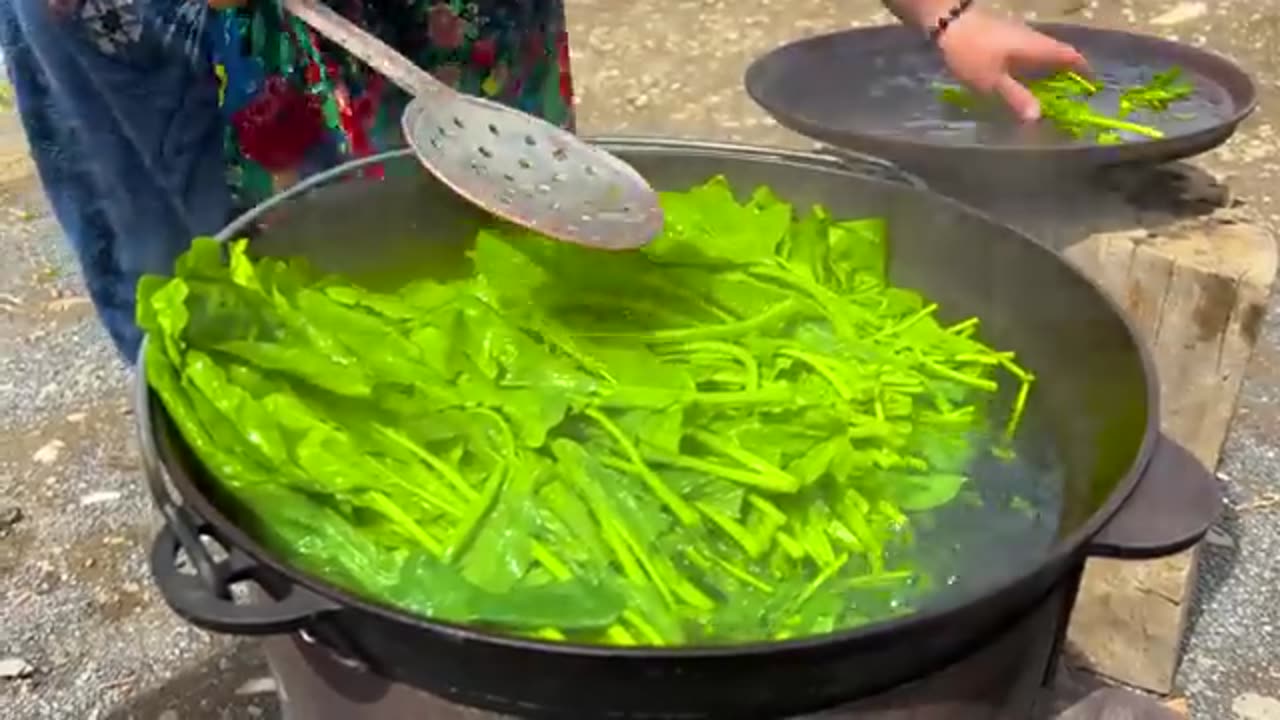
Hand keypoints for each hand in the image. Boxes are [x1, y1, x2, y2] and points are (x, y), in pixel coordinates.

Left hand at [935, 8, 1087, 120]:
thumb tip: (1038, 118)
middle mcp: (1035, 37)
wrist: (949, 22)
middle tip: (1071, 92)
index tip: (1091, 84)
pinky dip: (1032, 64)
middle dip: (1068, 71)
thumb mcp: (993, 82)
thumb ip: (1017, 98)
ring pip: (1043, 51)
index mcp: (1038, 47)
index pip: (1071, 56)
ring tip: (1049, 89)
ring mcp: (1019, 33)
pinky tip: (1022, 77)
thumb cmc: (973, 53)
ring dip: (1049, 67)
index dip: (1084, 69)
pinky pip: (1028, 50)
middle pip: (1059, 52)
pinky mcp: (1004, 34)